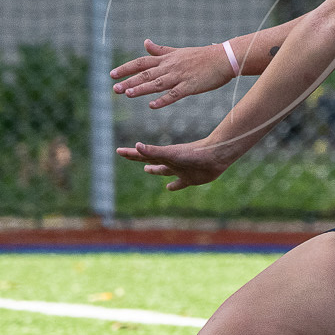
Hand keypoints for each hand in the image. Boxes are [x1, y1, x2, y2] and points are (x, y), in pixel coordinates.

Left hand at [111, 39, 235, 109]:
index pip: (142, 62)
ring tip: (127, 94)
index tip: (112, 74)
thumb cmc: (203, 56)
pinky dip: (163, 100)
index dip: (126, 68)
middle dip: (129, 81)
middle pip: (146, 73)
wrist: (224, 58)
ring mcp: (180, 76)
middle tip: (114, 89)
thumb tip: (145, 42)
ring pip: (157, 83)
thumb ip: (160, 50)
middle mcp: (170, 66)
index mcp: (167, 59)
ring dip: (141, 89)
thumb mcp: (178, 51)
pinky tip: (152, 105)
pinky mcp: (190, 86)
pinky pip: (174, 94)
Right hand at [116, 136, 237, 189]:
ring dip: (155, 170)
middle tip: (131, 156)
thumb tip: (136, 146)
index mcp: (164, 156)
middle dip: (140, 159)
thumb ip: (153, 151)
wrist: (215, 156)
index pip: (143, 155)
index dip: (131, 154)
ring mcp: (180, 170)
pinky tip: (169, 188)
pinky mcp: (190, 178)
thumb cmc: (193, 154)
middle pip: (152, 160)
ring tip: (147, 170)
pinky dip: (174, 186)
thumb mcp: (170, 153)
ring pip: (164, 171)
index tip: (119, 151)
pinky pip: (179, 184)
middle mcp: (170, 162)